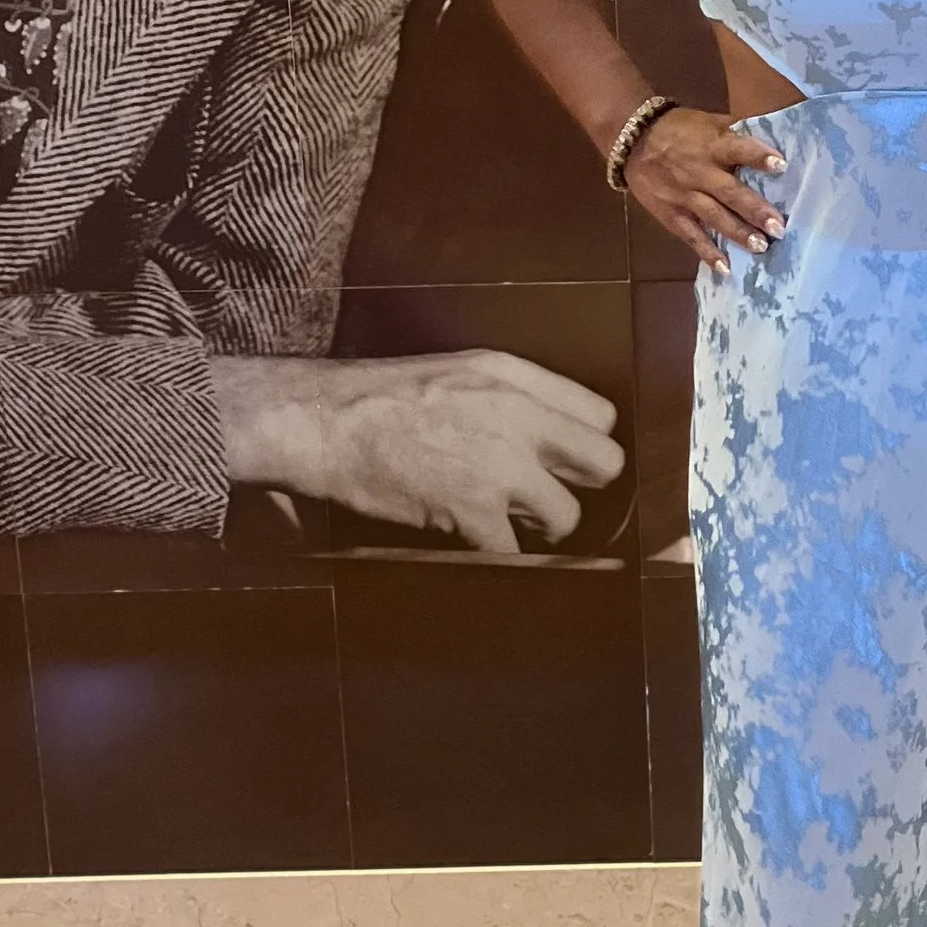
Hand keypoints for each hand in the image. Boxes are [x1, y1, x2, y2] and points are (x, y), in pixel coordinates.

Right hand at [211, 351, 625, 554]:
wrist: (321, 420)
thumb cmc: (378, 396)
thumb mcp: (459, 369)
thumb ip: (512, 393)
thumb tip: (551, 429)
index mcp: (515, 376)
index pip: (600, 416)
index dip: (587, 445)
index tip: (570, 462)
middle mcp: (518, 415)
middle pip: (605, 464)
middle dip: (583, 488)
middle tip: (552, 498)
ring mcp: (499, 465)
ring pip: (567, 516)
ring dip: (543, 529)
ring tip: (511, 526)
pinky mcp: (472, 509)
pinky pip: (515, 552)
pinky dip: (501, 558)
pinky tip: (478, 546)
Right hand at [620, 104, 789, 272]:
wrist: (632, 140)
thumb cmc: (679, 128)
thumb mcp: (708, 121)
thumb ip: (735, 132)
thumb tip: (772, 136)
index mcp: (712, 145)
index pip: (738, 149)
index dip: (758, 156)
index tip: (781, 166)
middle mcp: (699, 172)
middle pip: (729, 192)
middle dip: (754, 210)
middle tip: (778, 227)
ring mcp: (684, 196)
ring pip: (714, 216)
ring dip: (738, 233)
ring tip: (761, 247)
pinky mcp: (671, 214)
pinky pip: (691, 235)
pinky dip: (707, 252)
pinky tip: (725, 269)